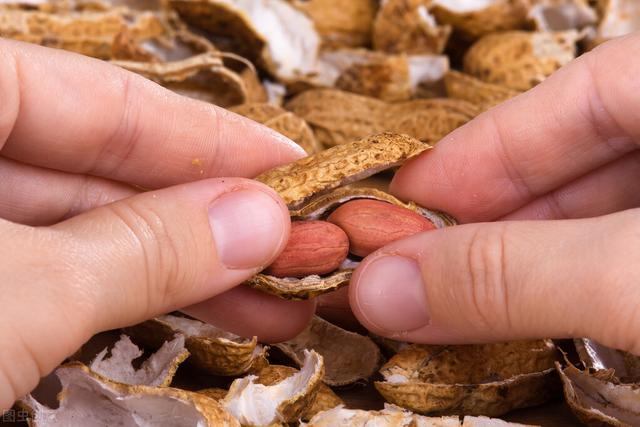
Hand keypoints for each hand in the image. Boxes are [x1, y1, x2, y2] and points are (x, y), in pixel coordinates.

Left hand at [0, 39, 315, 409]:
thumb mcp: (19, 293)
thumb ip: (139, 250)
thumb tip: (255, 221)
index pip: (100, 97)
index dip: (206, 135)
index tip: (289, 163)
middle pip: (97, 167)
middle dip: (203, 215)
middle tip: (293, 244)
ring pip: (80, 229)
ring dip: (177, 266)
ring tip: (269, 297)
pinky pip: (51, 273)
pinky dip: (122, 295)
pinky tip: (197, 309)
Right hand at [349, 34, 639, 350]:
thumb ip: (518, 273)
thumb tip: (384, 288)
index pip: (581, 92)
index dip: (481, 149)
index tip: (403, 197)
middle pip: (589, 157)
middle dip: (496, 216)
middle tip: (416, 262)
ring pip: (612, 218)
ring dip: (534, 261)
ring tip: (461, 296)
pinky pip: (635, 266)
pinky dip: (586, 290)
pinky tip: (542, 313)